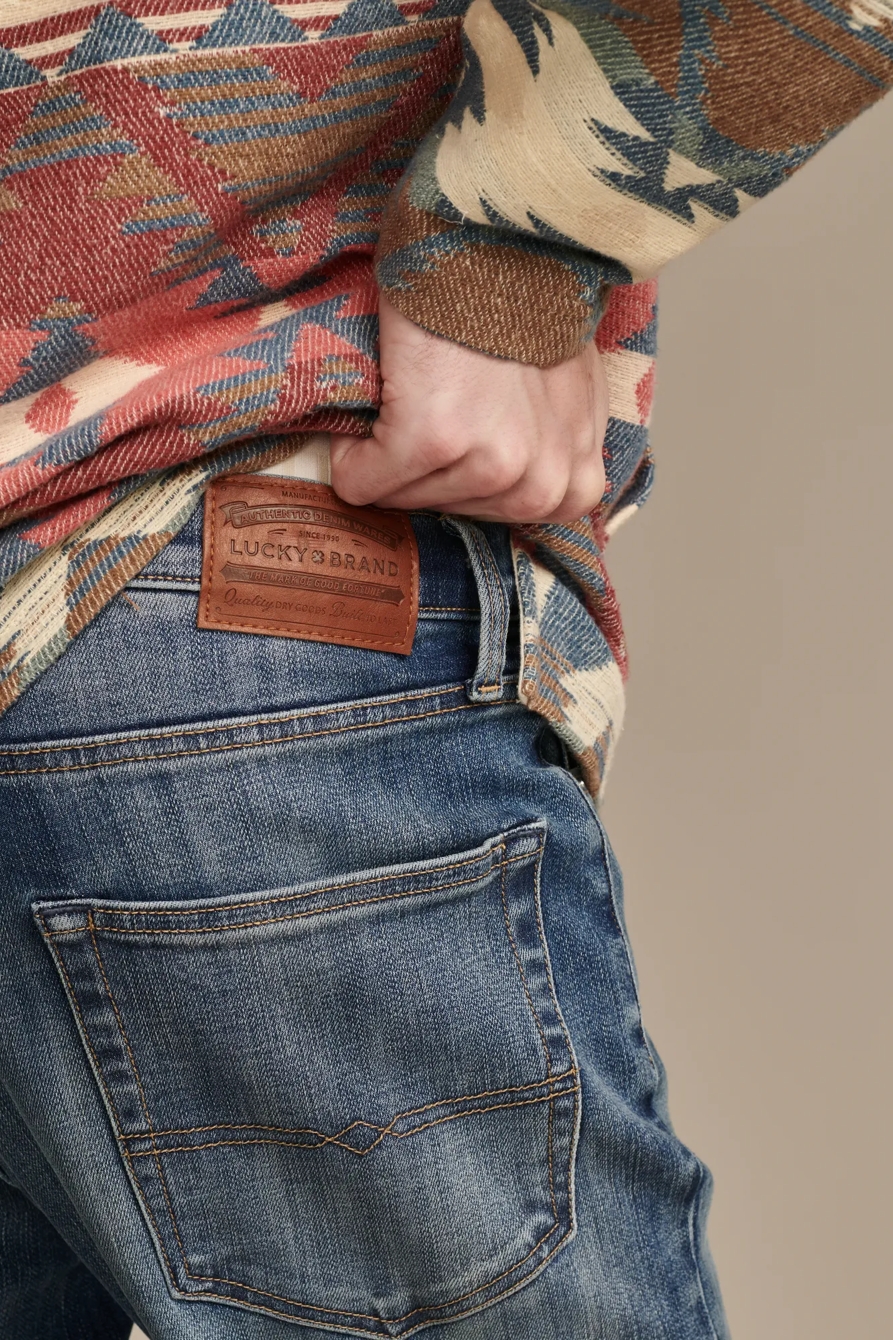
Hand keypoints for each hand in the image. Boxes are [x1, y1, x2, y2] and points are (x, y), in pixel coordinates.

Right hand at [330, 294, 607, 523]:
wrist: (502, 239)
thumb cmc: (531, 304)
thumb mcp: (570, 393)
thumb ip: (550, 447)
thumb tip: (505, 475)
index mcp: (575, 481)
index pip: (489, 518)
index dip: (463, 470)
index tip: (464, 422)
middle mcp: (540, 484)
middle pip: (443, 510)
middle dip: (425, 464)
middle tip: (438, 396)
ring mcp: (491, 464)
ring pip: (403, 496)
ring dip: (389, 454)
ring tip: (413, 391)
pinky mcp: (436, 437)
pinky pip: (365, 479)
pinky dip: (352, 451)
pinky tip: (378, 401)